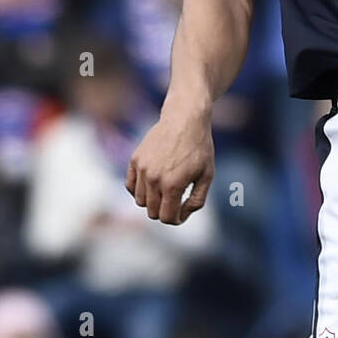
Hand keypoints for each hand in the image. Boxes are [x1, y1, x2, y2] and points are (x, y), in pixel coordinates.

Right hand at [126, 108, 214, 224]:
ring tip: (166, 188)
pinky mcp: (135, 160)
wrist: (185, 118)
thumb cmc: (199, 147)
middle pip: (153, 212)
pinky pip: (130, 186)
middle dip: (165, 210)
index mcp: (173, 185)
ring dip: (152, 200)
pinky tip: (152, 183)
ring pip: (140, 201)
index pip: (167, 218)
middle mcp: (154, 179)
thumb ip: (196, 200)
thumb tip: (181, 215)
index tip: (182, 212)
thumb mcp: (207, 175)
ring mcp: (142, 169)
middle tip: (177, 199)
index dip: (176, 219)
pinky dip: (139, 190)